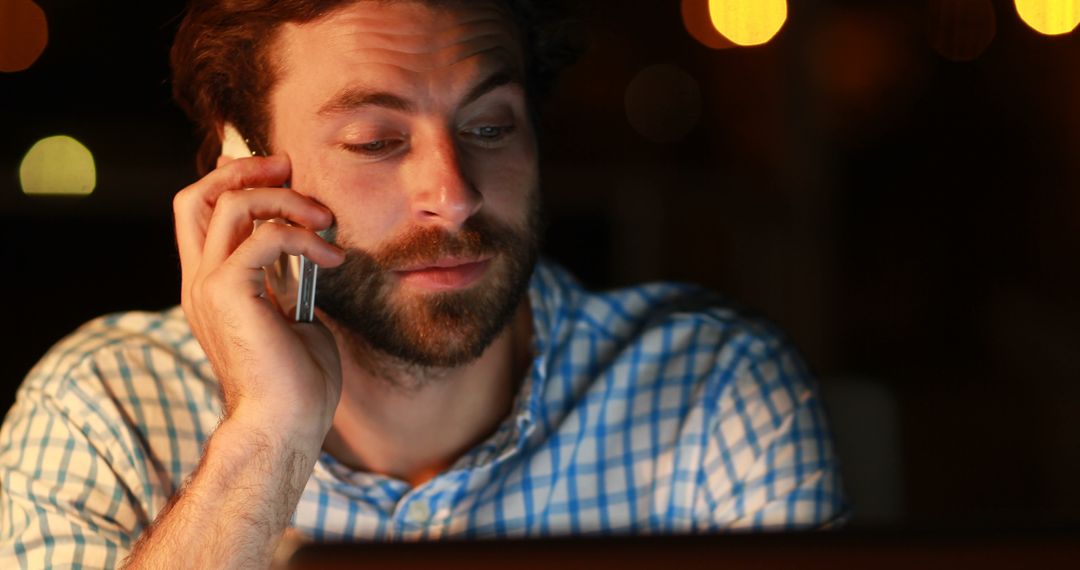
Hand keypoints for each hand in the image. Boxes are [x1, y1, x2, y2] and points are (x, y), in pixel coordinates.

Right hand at [173, 154, 345, 444]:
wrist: (285, 426)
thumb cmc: (296, 383)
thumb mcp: (295, 318)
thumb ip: (289, 283)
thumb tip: (309, 255)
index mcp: (211, 286)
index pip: (199, 214)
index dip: (232, 182)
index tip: (281, 174)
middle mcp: (200, 281)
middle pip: (195, 196)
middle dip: (242, 170)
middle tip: (288, 166)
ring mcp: (208, 286)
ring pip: (229, 204)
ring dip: (285, 199)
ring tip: (325, 220)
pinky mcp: (228, 293)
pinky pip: (265, 237)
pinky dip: (304, 237)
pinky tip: (333, 261)